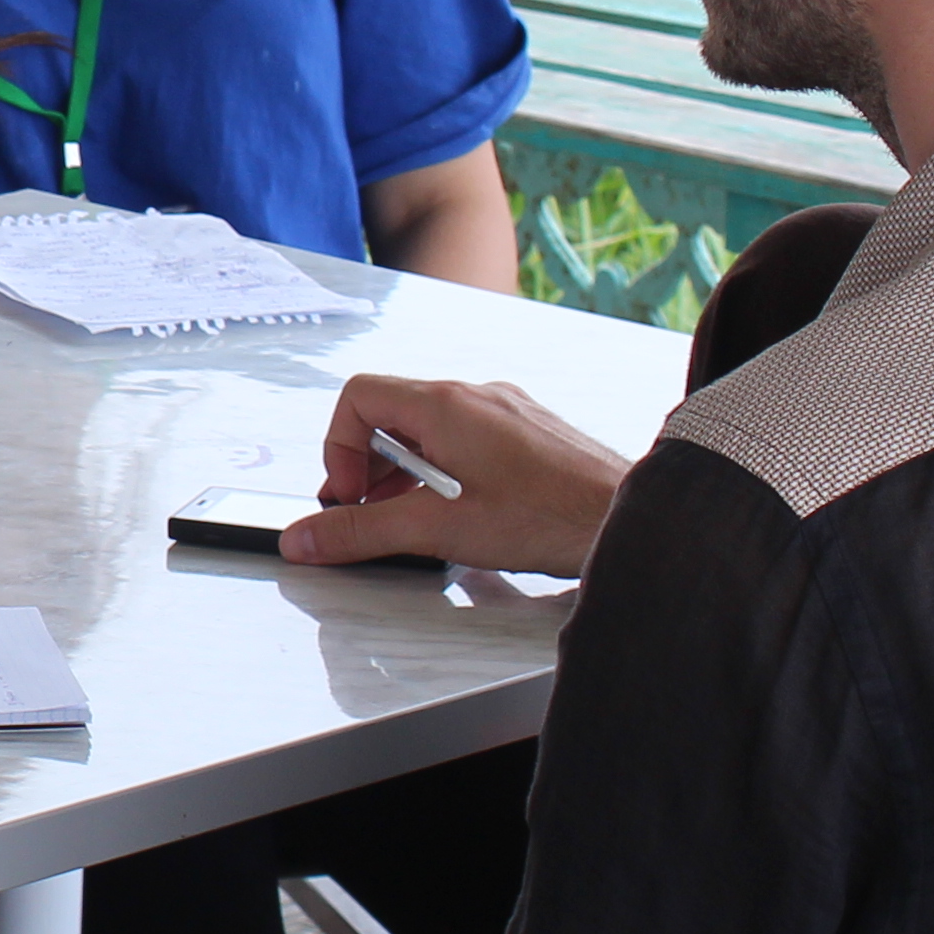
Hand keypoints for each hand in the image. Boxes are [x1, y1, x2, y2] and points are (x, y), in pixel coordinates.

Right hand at [276, 375, 633, 577]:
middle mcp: (475, 395)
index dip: (338, 450)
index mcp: (445, 405)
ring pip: (431, 429)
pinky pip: (468, 439)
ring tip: (422, 521)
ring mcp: (506, 411)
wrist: (629, 518)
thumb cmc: (550, 516)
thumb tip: (305, 538)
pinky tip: (466, 514)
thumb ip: (363, 533)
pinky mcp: (529, 432)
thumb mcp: (439, 530)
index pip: (358, 398)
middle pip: (392, 414)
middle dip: (370, 468)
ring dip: (409, 474)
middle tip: (375, 515)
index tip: (349, 497)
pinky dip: (447, 472)